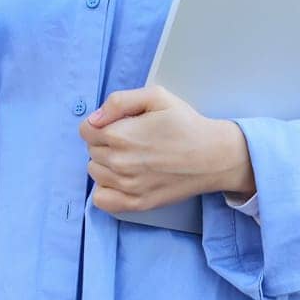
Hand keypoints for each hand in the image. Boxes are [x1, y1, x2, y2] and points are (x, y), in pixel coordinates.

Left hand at [78, 85, 255, 213]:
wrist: (213, 156)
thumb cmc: (186, 124)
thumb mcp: (156, 96)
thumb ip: (119, 101)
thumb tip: (95, 119)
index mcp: (120, 135)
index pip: (85, 130)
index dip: (101, 123)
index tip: (119, 124)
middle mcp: (119, 162)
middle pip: (91, 150)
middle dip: (105, 142)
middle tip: (132, 139)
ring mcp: (127, 186)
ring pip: (95, 172)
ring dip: (106, 164)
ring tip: (132, 157)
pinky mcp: (136, 203)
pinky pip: (101, 199)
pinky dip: (106, 189)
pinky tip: (122, 179)